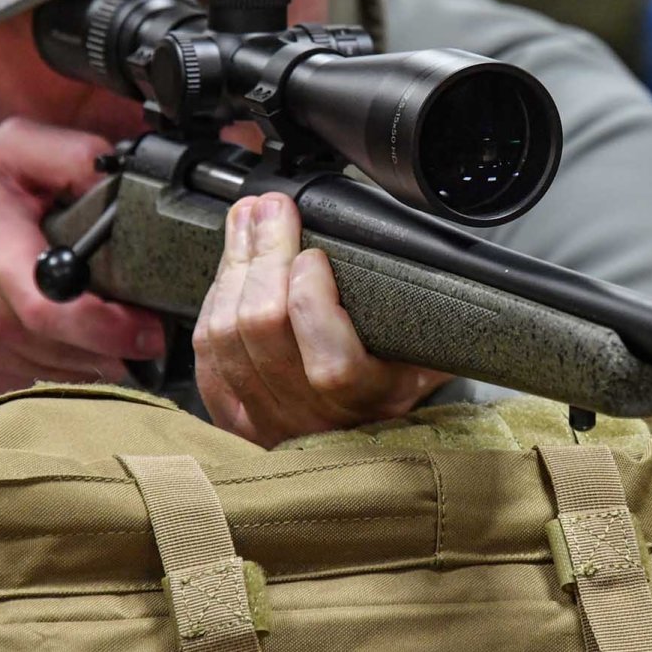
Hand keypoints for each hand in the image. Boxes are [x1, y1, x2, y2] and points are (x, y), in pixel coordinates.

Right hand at [0, 118, 164, 403]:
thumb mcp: (12, 151)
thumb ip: (75, 158)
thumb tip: (125, 181)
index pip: (56, 311)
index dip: (112, 328)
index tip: (149, 328)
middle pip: (71, 353)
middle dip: (120, 346)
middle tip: (147, 329)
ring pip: (61, 381)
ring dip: (97, 364)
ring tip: (110, 335)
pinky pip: (35, 395)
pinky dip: (64, 379)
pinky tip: (72, 351)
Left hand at [193, 192, 451, 446]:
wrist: (368, 442)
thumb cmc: (400, 383)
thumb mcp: (432, 351)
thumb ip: (437, 310)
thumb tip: (443, 257)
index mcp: (372, 401)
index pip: (332, 364)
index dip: (311, 301)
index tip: (314, 253)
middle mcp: (316, 417)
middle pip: (264, 332)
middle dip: (263, 255)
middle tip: (271, 209)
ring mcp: (268, 420)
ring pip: (227, 338)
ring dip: (233, 267)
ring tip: (248, 220)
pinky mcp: (235, 418)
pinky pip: (208, 356)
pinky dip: (213, 302)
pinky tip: (229, 267)